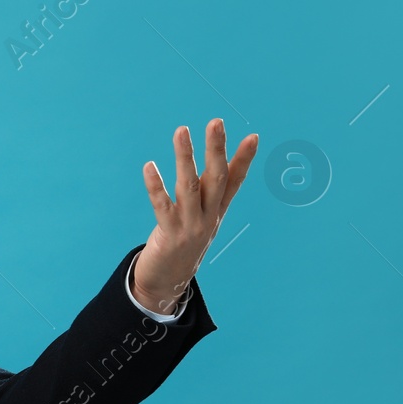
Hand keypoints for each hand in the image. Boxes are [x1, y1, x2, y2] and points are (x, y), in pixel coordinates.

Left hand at [133, 119, 257, 314]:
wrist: (168, 282)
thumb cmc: (183, 241)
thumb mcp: (202, 216)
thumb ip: (209, 192)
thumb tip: (216, 165)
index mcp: (217, 211)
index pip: (234, 181)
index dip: (244, 160)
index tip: (253, 136)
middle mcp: (208, 217)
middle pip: (216, 178)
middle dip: (216, 149)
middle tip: (215, 122)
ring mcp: (190, 226)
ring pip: (189, 186)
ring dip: (185, 157)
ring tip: (181, 130)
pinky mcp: (169, 235)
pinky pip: (162, 206)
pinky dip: (156, 186)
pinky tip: (149, 166)